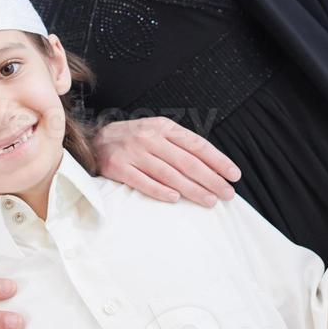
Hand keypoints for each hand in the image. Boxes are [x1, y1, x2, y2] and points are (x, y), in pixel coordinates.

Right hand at [93, 116, 240, 206]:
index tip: (234, 175)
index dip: (218, 160)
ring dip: (192, 189)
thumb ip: (179, 144)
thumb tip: (211, 166)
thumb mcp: (156, 132)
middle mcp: (150, 137)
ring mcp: (133, 152)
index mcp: (163, 127)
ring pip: (169, 174)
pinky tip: (176, 199)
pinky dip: (160, 191)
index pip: (197, 144)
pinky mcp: (118, 167)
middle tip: (227, 194)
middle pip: (187, 161)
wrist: (94, 140)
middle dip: (211, 179)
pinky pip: (143, 182)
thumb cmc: (132, 139)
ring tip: (209, 201)